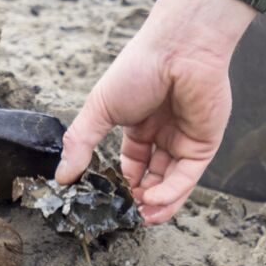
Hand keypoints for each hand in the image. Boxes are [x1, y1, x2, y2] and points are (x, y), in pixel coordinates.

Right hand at [55, 0, 257, 223]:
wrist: (179, 48)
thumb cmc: (138, 69)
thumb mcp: (100, 108)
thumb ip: (82, 143)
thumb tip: (61, 176)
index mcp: (138, 123)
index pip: (131, 163)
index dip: (121, 183)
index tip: (109, 200)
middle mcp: (163, 133)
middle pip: (152, 176)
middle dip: (140, 198)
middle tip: (127, 215)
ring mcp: (184, 139)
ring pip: (172, 182)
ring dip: (157, 202)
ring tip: (141, 216)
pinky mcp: (204, 144)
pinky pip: (187, 176)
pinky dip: (172, 192)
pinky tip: (154, 200)